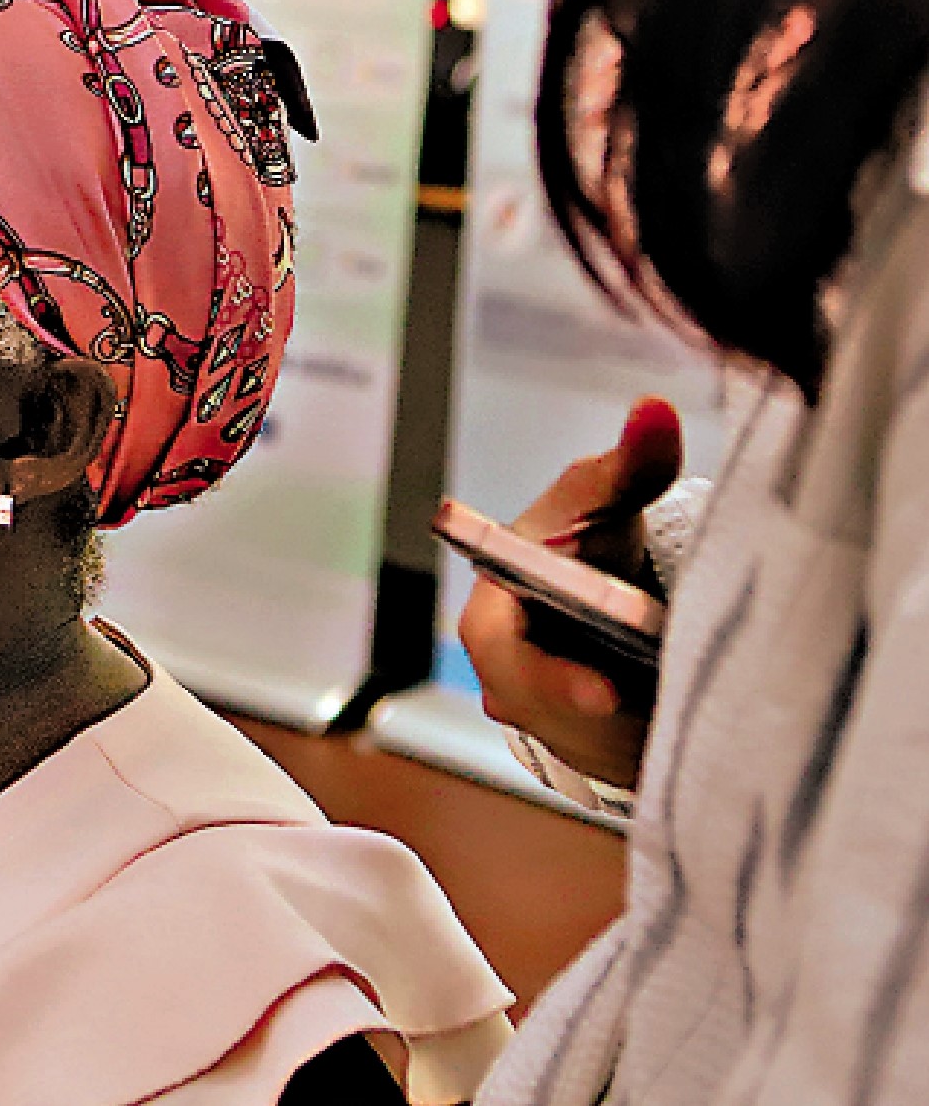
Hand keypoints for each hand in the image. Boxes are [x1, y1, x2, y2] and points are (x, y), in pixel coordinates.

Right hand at [460, 397, 683, 789]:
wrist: (598, 593)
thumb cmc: (586, 540)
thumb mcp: (604, 499)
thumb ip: (631, 463)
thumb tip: (657, 409)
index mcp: (492, 617)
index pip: (501, 655)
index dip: (547, 678)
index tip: (606, 692)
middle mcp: (506, 680)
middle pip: (551, 715)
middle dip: (609, 715)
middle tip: (666, 709)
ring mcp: (542, 725)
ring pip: (593, 749)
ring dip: (640, 733)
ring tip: (684, 709)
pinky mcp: (583, 755)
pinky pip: (620, 767)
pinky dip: (655, 748)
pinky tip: (685, 721)